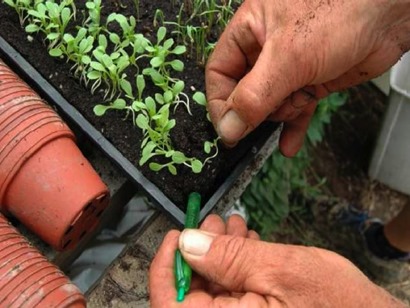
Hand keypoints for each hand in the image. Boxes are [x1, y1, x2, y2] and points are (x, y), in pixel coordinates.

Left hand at [149, 214, 402, 306]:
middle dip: (199, 251)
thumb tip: (187, 243)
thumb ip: (230, 258)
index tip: (177, 235)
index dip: (165, 267)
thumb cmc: (337, 303)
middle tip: (214, 221)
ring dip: (218, 253)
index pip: (169, 304)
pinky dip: (235, 265)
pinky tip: (247, 244)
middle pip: (190, 293)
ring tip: (234, 226)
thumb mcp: (282, 270)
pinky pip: (232, 294)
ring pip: (211, 290)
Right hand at [206, 0, 409, 155]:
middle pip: (244, 92)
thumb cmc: (338, 13)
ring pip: (270, 105)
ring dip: (281, 115)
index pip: (220, 72)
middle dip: (256, 109)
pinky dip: (293, 126)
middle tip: (268, 116)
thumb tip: (228, 129)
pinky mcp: (311, 82)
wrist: (391, 12)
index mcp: (249, 31)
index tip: (228, 129)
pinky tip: (289, 145)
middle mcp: (265, 50)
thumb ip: (254, 95)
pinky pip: (294, 109)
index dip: (220, 102)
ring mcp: (289, 68)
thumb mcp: (287, 57)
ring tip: (299, 104)